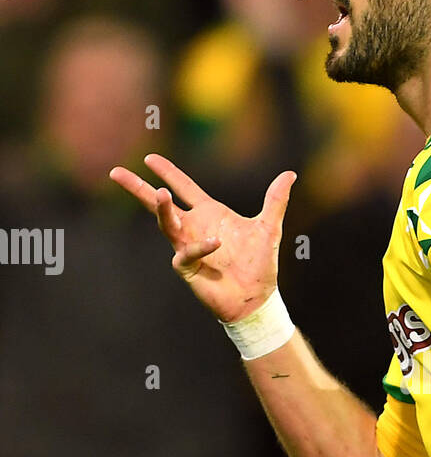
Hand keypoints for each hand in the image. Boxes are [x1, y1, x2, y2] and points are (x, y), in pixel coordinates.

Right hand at [109, 154, 296, 322]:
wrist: (257, 298)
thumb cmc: (259, 265)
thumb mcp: (268, 228)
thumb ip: (275, 201)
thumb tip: (290, 174)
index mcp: (209, 214)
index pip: (184, 187)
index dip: (168, 172)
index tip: (150, 158)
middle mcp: (193, 228)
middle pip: (159, 204)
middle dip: (138, 188)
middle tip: (115, 172)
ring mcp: (187, 247)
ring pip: (165, 224)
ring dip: (162, 209)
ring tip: (159, 193)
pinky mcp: (188, 268)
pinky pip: (187, 253)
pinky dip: (199, 246)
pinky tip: (214, 242)